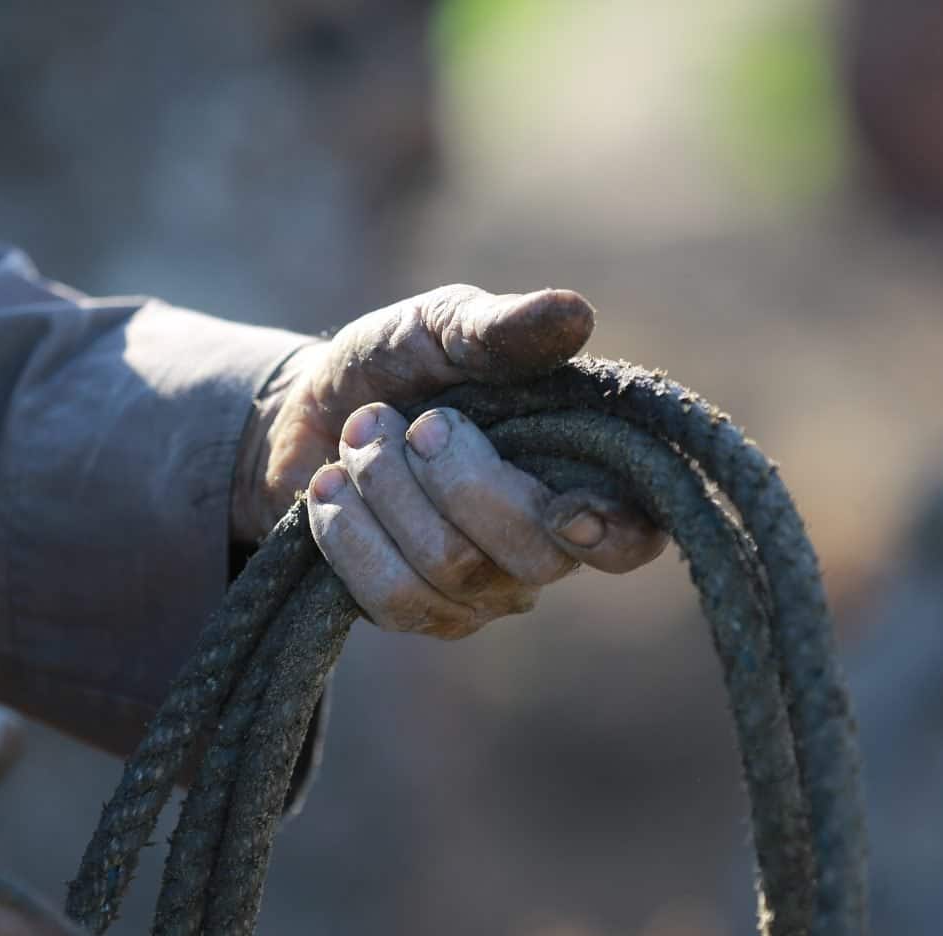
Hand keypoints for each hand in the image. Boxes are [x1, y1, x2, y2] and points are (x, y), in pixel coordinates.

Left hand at [233, 284, 666, 637]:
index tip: (567, 508)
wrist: (309, 408)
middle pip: (532, 557)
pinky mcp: (417, 615)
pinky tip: (331, 487)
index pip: (633, 537)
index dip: (612, 534)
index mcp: (577, 472)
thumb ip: (501, 328)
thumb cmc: (399, 365)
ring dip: (387, 489)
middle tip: (417, 423)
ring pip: (450, 571)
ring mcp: (481, 592)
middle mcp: (543, 547)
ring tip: (360, 437)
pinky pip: (391, 598)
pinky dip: (348, 531)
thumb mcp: (442, 326)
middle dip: (457, 479)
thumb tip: (575, 314)